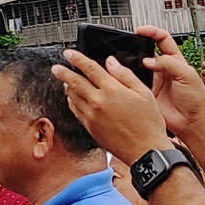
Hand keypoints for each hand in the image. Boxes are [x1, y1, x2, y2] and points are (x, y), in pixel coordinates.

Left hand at [51, 49, 172, 165]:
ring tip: (65, 81)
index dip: (77, 58)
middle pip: (74, 82)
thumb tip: (111, 62)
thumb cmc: (149, 123)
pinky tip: (73, 99)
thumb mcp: (144, 93)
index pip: (89, 68)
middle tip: (56, 68)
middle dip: (63, 72)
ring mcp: (91, 116)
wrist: (146, 151)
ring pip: (73, 97)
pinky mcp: (90, 128)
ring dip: (67, 87)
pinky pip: (75, 111)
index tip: (68, 53)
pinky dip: (72, 102)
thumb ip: (125, 75)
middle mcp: (98, 102)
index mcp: (111, 90)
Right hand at [136, 26, 204, 134]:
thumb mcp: (187, 75)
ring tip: (125, 63)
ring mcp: (153, 81)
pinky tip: (126, 79)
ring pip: (137, 67)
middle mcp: (163, 69)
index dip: (152, 32)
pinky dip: (128, 80)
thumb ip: (169, 64)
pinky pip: (133, 83)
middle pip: (146, 51)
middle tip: (128, 46)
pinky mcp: (146, 93)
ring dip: (130, 64)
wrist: (192, 123)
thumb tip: (148, 60)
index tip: (140, 30)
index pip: (162, 39)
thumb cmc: (196, 100)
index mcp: (175, 60)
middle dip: (137, 47)